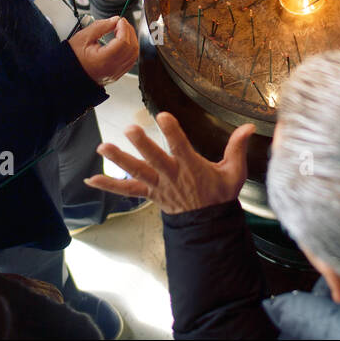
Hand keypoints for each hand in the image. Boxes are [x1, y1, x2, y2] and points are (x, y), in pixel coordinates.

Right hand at [68, 16, 137, 84]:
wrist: (67, 73)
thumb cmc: (72, 58)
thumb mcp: (83, 37)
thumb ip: (101, 26)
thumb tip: (115, 20)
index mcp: (104, 60)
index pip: (123, 42)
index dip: (124, 28)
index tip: (119, 20)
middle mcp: (112, 69)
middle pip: (132, 48)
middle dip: (129, 32)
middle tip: (121, 23)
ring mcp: (116, 73)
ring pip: (134, 55)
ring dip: (131, 40)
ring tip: (122, 31)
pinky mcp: (117, 74)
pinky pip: (131, 61)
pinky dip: (130, 49)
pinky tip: (123, 41)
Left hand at [86, 112, 253, 214]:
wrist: (207, 224)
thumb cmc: (219, 195)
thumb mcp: (233, 172)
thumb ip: (237, 147)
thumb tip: (249, 126)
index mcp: (191, 167)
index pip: (180, 147)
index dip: (171, 132)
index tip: (162, 116)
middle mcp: (171, 176)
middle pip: (154, 159)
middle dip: (142, 145)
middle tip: (130, 130)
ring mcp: (157, 186)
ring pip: (136, 172)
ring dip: (118, 160)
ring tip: (103, 147)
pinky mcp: (149, 193)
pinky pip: (126, 190)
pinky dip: (108, 186)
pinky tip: (90, 180)